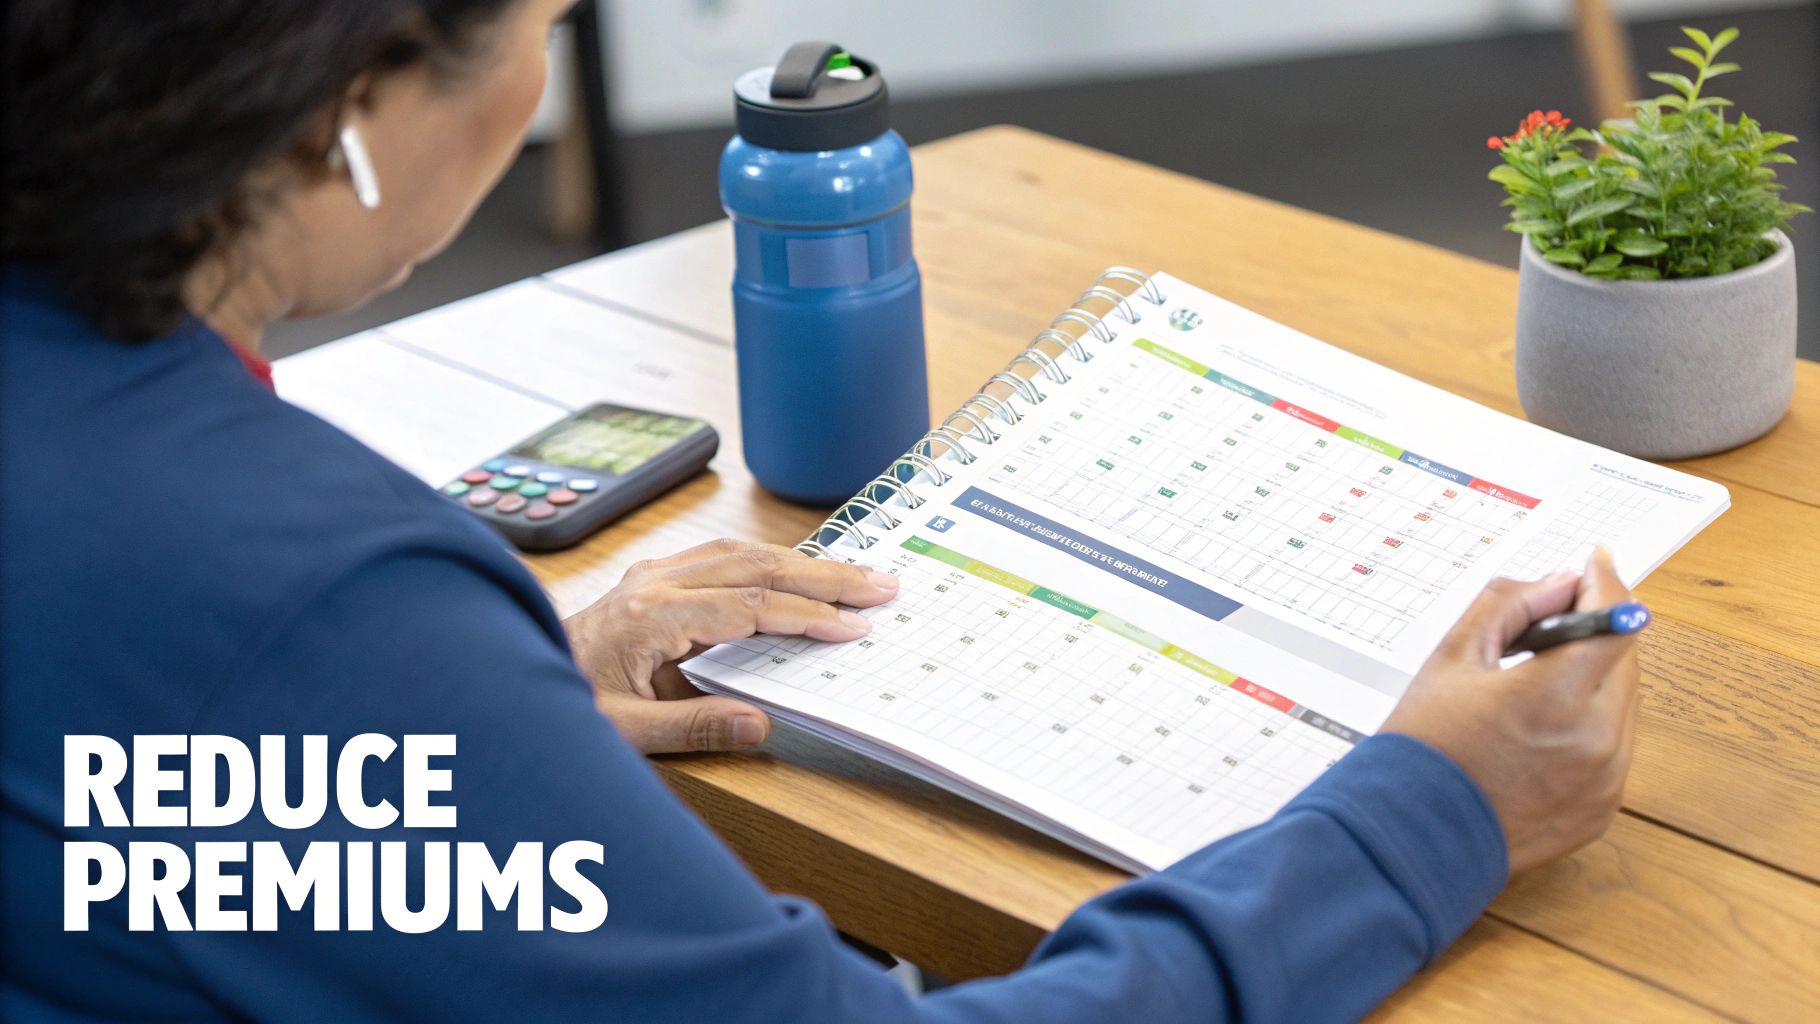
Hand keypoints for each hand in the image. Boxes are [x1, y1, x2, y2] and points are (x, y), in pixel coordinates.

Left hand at [564, 539, 898, 753]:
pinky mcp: (653, 578)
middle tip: (881, 585)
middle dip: (825, 576)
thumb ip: (692, 728)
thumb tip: (761, 726)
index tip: (852, 627)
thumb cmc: (562, 707)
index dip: (807, 615)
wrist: (508, 685)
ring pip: (743, 552)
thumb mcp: (624, 734)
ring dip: (804, 563)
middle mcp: (653, 583)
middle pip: (757, 565)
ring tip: (856, 576)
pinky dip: (770, 562)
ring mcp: (652, 575)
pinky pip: (723, 557)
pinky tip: (797, 573)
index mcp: (648, 617)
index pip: (748, 606)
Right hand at [1381, 547, 1641, 874]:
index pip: (1614, 621)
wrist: (1409, 836)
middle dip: (1597, 630)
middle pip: (1624, 659)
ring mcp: (1604, 781)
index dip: (1605, 584)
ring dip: (1594, 678)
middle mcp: (1594, 742)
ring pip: (1622, 703)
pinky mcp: (1602, 809)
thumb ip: (1510, 606)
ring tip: (1538, 679)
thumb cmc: (1422, 749)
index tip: (1594, 564)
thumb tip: (1558, 583)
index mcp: (1553, 699)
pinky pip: (1613, 748)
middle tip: (1554, 618)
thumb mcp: (1452, 659)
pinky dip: (1589, 725)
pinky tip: (1542, 727)